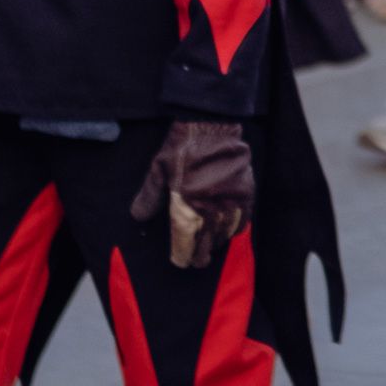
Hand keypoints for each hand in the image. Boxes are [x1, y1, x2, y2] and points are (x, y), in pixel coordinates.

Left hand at [130, 120, 252, 267]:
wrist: (212, 123)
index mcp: (187, 205)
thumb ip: (149, 196)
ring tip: (212, 248)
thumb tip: (139, 217)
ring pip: (225, 232)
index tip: (181, 261)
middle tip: (198, 262)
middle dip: (201, 254)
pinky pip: (243, 217)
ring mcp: (231, 200)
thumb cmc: (182, 146)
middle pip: (207, 241)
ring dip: (218, 242)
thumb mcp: (158, 170)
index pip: (186, 240)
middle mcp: (210, 207)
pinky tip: (231, 231)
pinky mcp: (246, 190)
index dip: (183, 254)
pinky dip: (236, 227)